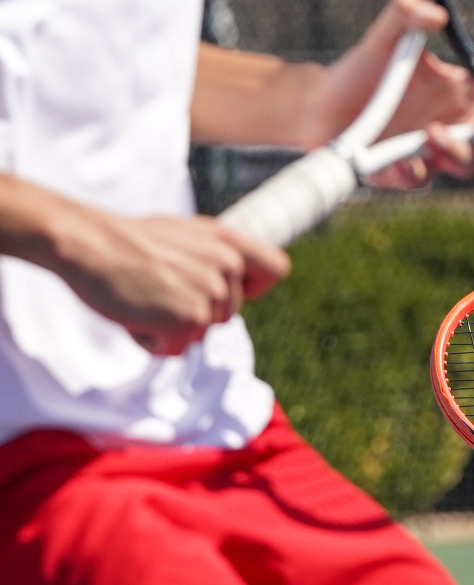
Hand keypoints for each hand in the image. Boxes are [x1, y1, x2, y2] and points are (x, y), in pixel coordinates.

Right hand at [55, 210, 290, 354]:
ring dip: (168, 328)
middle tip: (155, 290)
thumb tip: (233, 282)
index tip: (224, 290)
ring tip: (142, 299)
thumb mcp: (185, 235)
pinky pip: (175, 349)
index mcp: (228, 243)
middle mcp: (227, 267)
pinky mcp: (189, 320)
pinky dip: (151, 341)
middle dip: (192, 312)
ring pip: (200, 334)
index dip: (254, 287)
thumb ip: (214, 256)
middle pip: (227, 315)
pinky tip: (134, 316)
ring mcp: (210, 295)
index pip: (275, 269)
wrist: (87, 243)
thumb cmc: (126, 241)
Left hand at [312, 0, 473, 187]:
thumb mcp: (384, 36)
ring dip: (458, 152)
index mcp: (467, 94)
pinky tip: (402, 162)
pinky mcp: (404, 173)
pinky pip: (422, 180)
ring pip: (469, 166)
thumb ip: (405, 13)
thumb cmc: (360, 70)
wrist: (315, 107)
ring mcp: (435, 153)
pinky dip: (415, 171)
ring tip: (431, 134)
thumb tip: (433, 12)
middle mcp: (459, 126)